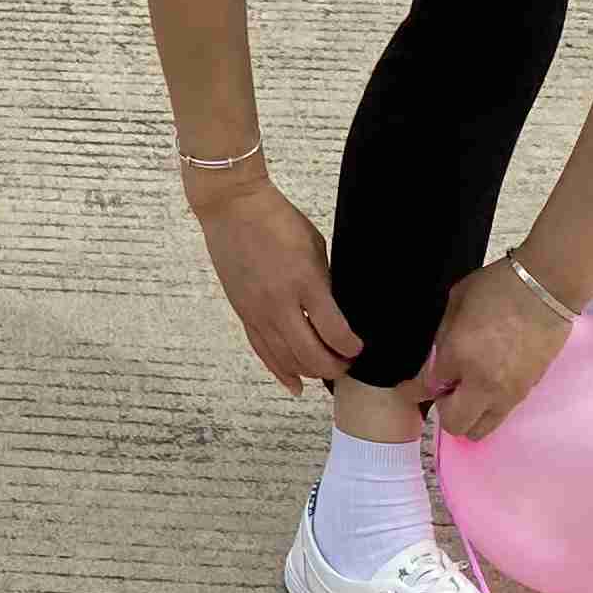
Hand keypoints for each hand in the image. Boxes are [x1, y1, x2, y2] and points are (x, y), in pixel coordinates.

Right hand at [191, 172, 358, 394]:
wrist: (233, 208)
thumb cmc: (278, 220)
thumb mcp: (314, 247)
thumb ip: (324, 283)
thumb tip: (339, 314)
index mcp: (304, 281)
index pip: (335, 331)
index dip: (352, 347)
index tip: (360, 347)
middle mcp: (280, 303)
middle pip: (311, 355)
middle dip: (335, 366)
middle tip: (347, 364)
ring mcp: (258, 311)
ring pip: (287, 360)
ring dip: (311, 371)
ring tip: (327, 370)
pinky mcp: (243, 313)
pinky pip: (263, 352)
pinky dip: (280, 371)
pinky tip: (295, 384)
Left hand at [418, 262, 571, 439]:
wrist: (546, 288)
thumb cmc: (497, 286)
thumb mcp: (456, 303)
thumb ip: (442, 339)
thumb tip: (436, 366)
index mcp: (459, 355)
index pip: (428, 388)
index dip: (413, 391)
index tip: (410, 390)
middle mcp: (483, 383)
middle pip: (455, 424)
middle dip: (444, 410)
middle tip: (446, 387)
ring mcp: (509, 393)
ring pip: (481, 429)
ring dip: (469, 415)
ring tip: (469, 389)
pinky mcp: (528, 392)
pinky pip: (501, 414)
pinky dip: (489, 407)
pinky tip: (489, 382)